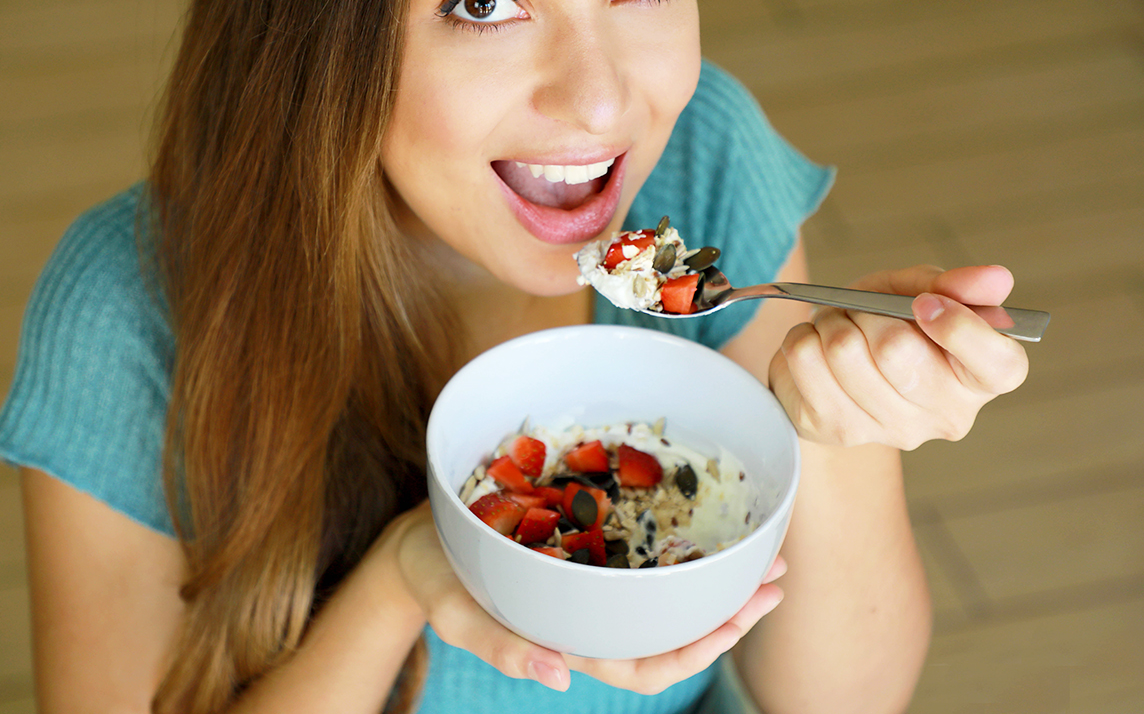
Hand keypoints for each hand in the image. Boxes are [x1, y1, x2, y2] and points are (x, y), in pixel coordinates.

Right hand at [393, 502, 785, 692]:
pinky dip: (682, 541)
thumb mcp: (457, 613)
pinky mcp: (586, 544)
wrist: (418, 539)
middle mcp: (593, 614)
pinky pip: (643, 551)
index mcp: (570, 639)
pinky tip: (708, 518)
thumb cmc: (435, 578)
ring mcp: (593, 581)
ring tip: (765, 549)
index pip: (646, 664)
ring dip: (719, 577)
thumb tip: (555, 676)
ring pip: (667, 592)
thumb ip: (501, 645)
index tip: (741, 617)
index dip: (698, 648)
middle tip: (776, 575)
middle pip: (673, 630)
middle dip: (729, 611)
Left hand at [768, 264, 1028, 449]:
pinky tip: (817, 348)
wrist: (833, 361)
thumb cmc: (888, 323)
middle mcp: (947, 417)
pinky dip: (802, 335)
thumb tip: (998, 278)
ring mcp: (891, 432)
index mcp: (983, 379)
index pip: (998, 365)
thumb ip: (956, 284)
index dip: (959, 327)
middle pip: (896, 349)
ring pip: (843, 350)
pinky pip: (804, 358)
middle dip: (869, 312)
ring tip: (839, 326)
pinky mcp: (836, 430)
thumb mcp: (922, 292)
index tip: (924, 303)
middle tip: (863, 311)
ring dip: (831, 321)